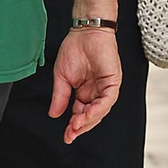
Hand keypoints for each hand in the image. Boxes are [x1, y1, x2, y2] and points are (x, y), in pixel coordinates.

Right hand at [48, 27, 121, 143]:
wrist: (85, 31)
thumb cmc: (74, 49)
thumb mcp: (62, 77)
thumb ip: (60, 97)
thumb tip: (54, 114)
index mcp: (85, 92)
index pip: (81, 114)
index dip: (74, 126)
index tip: (66, 136)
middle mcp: (97, 92)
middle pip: (92, 116)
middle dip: (81, 127)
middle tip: (71, 135)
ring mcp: (106, 87)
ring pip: (101, 110)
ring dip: (89, 120)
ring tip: (76, 126)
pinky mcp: (113, 81)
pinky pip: (108, 99)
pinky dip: (98, 108)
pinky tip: (88, 114)